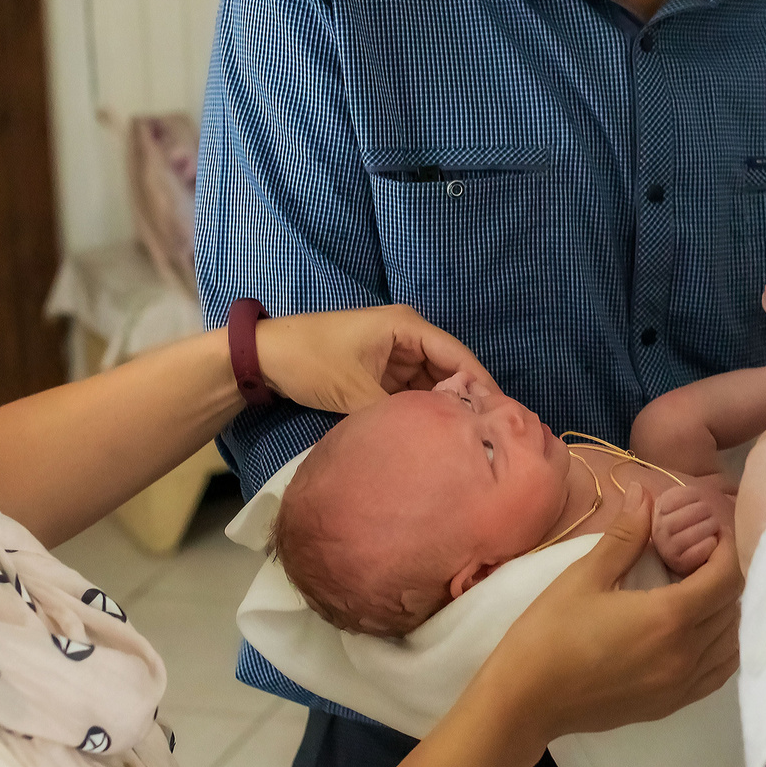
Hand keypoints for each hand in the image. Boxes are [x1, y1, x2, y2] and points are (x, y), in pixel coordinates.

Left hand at [253, 304, 490, 414]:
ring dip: (443, 406)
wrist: (264, 358)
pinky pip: (411, 392)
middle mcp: (407, 336)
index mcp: (407, 327)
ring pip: (431, 384)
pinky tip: (435, 432)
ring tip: (465, 437)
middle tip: (485, 434)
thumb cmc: (311, 361)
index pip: (457, 355)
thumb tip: (429, 440)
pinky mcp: (380, 372)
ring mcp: (394, 355)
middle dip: (465, 399)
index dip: (481, 385)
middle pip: (449, 369)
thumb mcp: (354, 391)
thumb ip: (396, 413)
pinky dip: (421, 409)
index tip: (501, 415)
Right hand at [480, 486, 743, 742]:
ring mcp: (682, 685)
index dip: (726, 550)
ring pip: (731, 642)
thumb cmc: (549, 634)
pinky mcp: (672, 704)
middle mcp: (687, 654)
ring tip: (698, 591)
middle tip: (699, 556)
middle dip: (725, 575)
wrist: (526, 702)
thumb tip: (645, 492)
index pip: (728, 577)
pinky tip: (699, 631)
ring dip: (725, 612)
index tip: (708, 534)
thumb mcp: (584, 577)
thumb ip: (625, 535)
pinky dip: (720, 647)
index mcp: (669, 618)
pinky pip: (718, 673)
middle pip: (734, 608)